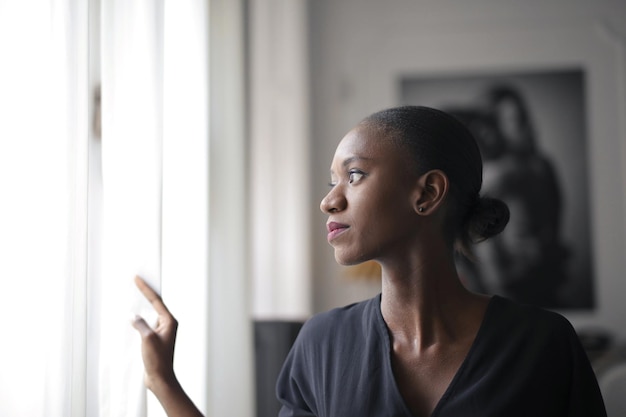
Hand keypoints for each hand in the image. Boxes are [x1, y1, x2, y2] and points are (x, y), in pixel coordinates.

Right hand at [132, 275, 178, 391]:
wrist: (160, 378)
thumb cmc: (157, 360)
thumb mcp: (147, 339)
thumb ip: (140, 324)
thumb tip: (134, 316)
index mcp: (169, 321)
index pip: (156, 300)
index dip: (146, 288)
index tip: (137, 278)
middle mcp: (167, 324)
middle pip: (155, 303)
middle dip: (146, 292)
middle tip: (137, 280)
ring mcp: (161, 331)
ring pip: (150, 313)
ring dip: (143, 305)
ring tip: (134, 293)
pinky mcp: (155, 338)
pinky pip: (146, 323)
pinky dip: (139, 318)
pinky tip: (132, 317)